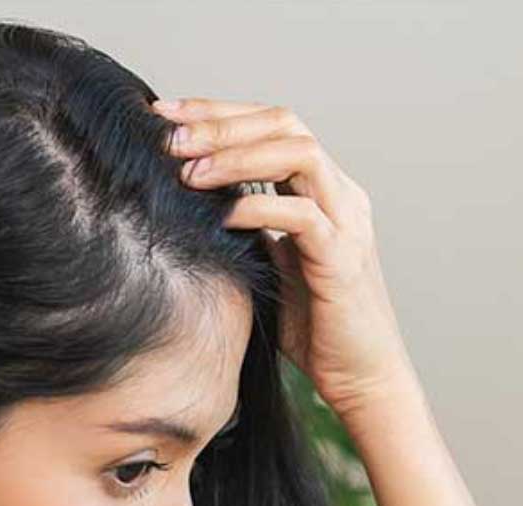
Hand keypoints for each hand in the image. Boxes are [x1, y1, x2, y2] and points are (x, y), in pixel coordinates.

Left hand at [151, 97, 413, 416]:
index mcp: (320, 189)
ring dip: (237, 155)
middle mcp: (338, 193)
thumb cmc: (309, 323)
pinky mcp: (342, 259)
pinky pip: (302, 215)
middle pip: (285, 123)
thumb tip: (183, 199)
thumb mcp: (266, 260)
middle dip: (222, 122)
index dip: (217, 112)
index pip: (271, 125)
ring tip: (187, 172)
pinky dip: (258, 207)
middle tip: (168, 134)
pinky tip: (222, 217)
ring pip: (299, 153)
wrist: (359, 376)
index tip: (162, 114)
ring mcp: (346, 222)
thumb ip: (242, 225)